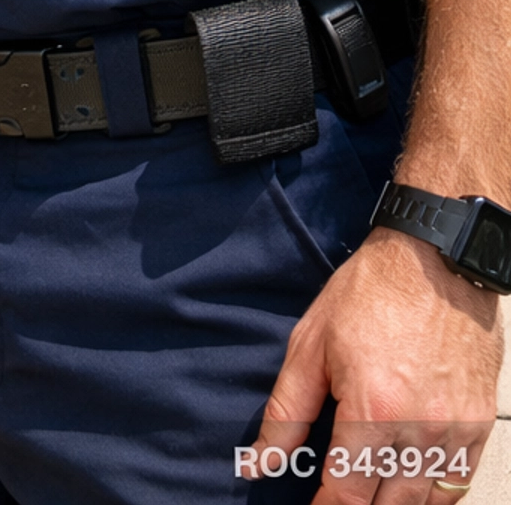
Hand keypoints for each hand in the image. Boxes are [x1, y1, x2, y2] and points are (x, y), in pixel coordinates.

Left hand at [253, 224, 498, 499]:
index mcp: (372, 411)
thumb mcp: (311, 344)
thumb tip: (260, 464)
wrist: (434, 259)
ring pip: (424, 504)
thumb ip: (287, 413)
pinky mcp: (478, 424)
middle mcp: (418, 430)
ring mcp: (454, 430)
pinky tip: (411, 492)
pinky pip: (457, 484)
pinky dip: (434, 496)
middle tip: (338, 499)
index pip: (346, 494)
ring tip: (370, 495)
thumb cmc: (370, 293)